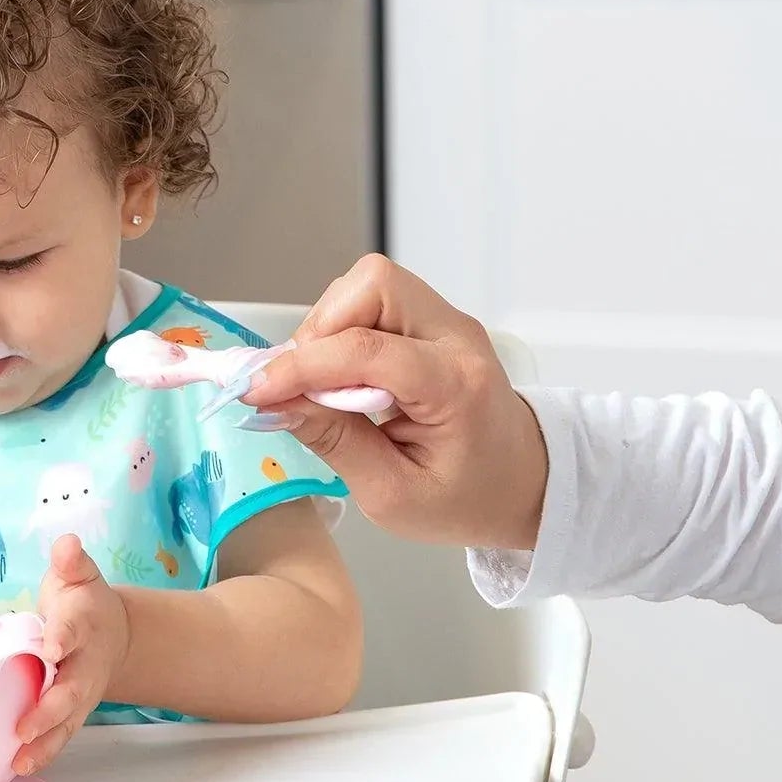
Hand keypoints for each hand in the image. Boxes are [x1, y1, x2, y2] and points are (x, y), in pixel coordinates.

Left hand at [15, 535, 129, 775]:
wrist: (113, 635)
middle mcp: (85, 663)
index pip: (72, 630)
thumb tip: (66, 544)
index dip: (62, 638)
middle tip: (24, 725)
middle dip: (49, 709)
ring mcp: (81, 693)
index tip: (49, 648)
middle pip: (71, 689)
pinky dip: (43, 753)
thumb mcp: (78, 575)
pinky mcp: (73, 713)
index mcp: (83, 623)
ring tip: (20, 760)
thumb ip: (71, 561)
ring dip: (45, 742)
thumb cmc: (83, 603)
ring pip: (67, 722)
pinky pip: (60, 736)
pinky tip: (17, 767)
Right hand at [243, 254, 548, 551]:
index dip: (301, 367)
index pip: (367, 351)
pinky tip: (344, 376)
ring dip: (330, 328)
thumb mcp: (393, 496)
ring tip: (325, 385)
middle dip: (321, 330)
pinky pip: (375, 299)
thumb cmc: (467, 498)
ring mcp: (448, 321)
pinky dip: (344, 329)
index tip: (256, 392)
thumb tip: (274, 403)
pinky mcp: (434, 319)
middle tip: (302, 385)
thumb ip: (334, 442)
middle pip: (373, 285)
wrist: (525, 482)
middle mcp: (457, 337)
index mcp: (456, 386)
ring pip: (369, 284)